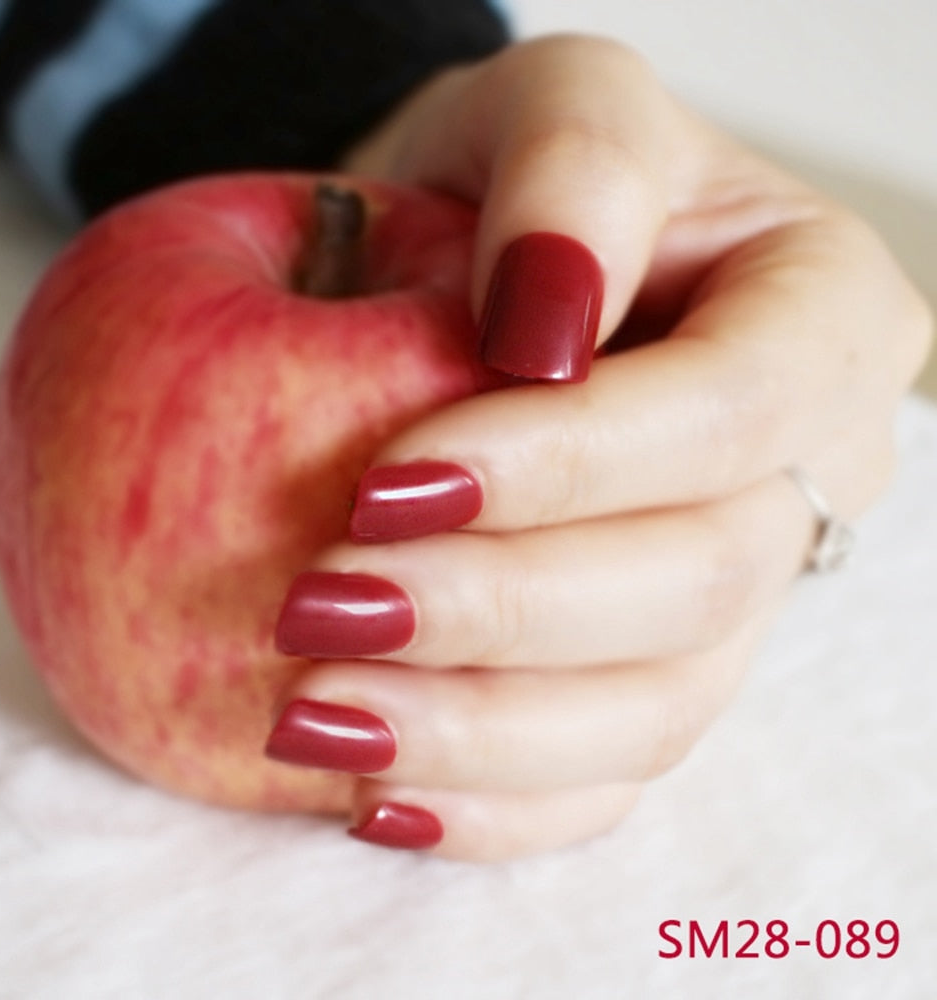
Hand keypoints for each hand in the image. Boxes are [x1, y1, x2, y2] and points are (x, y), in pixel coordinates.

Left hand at [265, 35, 932, 860]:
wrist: (488, 274)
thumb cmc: (527, 181)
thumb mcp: (556, 106)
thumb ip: (574, 171)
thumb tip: (545, 325)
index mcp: (815, 320)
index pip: (728, 414)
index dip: (568, 465)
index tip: (387, 485)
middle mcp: (797, 474)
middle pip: (691, 584)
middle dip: (499, 614)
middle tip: (320, 613)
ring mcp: (731, 594)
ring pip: (651, 712)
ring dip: (478, 734)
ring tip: (317, 725)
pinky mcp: (650, 671)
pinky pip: (606, 778)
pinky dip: (494, 804)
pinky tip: (380, 796)